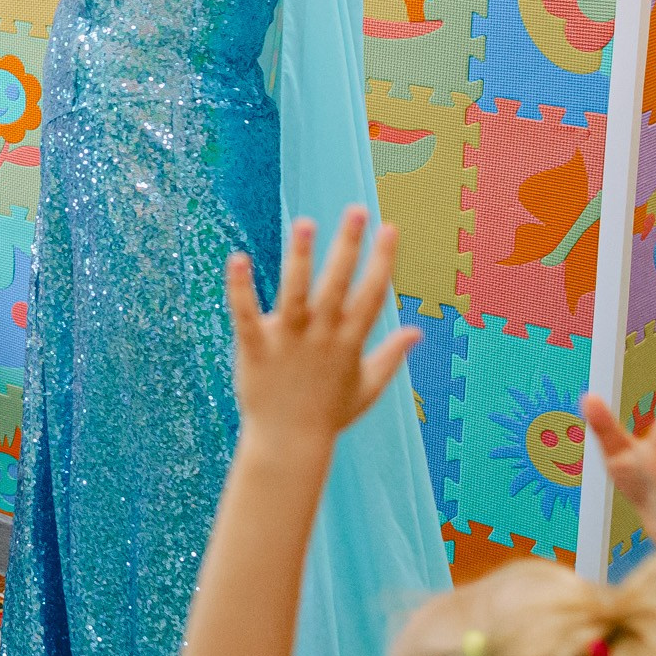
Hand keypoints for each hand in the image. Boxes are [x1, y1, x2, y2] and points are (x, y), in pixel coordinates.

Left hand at [225, 210, 417, 447]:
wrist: (289, 444)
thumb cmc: (328, 415)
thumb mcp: (367, 387)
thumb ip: (391, 355)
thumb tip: (417, 332)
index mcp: (349, 343)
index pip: (372, 294)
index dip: (382, 260)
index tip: (390, 228)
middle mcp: (322, 336)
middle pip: (338, 284)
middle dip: (348, 246)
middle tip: (356, 210)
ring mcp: (288, 341)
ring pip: (295, 292)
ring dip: (301, 256)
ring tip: (306, 222)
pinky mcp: (255, 348)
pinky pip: (245, 313)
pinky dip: (240, 287)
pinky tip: (237, 257)